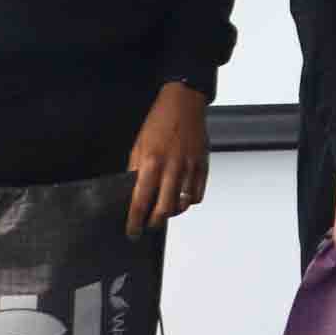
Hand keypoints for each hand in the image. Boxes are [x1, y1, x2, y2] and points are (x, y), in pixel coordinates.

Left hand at [124, 82, 209, 237]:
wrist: (184, 103)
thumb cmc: (160, 121)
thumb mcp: (139, 145)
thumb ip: (137, 170)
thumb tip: (135, 191)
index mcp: (151, 162)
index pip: (140, 201)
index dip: (134, 220)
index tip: (132, 231)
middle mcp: (171, 167)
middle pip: (163, 209)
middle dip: (154, 222)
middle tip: (149, 225)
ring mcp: (190, 167)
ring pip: (183, 204)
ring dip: (172, 212)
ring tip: (165, 211)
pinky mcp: (203, 165)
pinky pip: (198, 194)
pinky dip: (189, 202)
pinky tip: (182, 199)